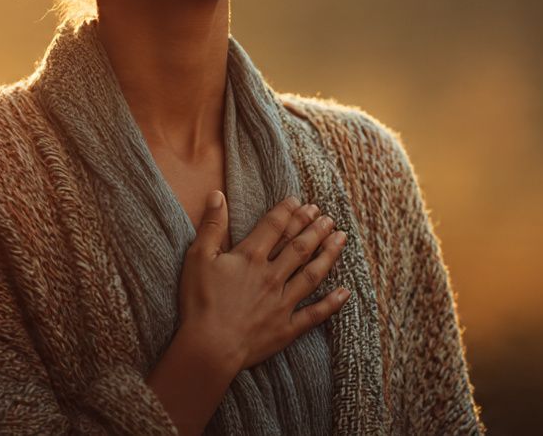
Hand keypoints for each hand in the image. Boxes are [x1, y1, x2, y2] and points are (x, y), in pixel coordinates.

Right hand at [176, 192, 352, 372]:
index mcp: (251, 257)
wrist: (207, 348)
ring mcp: (282, 302)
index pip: (274, 227)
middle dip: (315, 228)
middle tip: (327, 217)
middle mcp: (272, 276)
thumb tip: (216, 194)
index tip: (299, 201)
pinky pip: (314, 314)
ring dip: (328, 254)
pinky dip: (331, 303)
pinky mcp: (286, 328)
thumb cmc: (199, 302)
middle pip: (299, 247)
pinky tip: (345, 292)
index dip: (288, 211)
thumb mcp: (197, 258)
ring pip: (312, 274)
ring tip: (341, 238)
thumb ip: (211, 226)